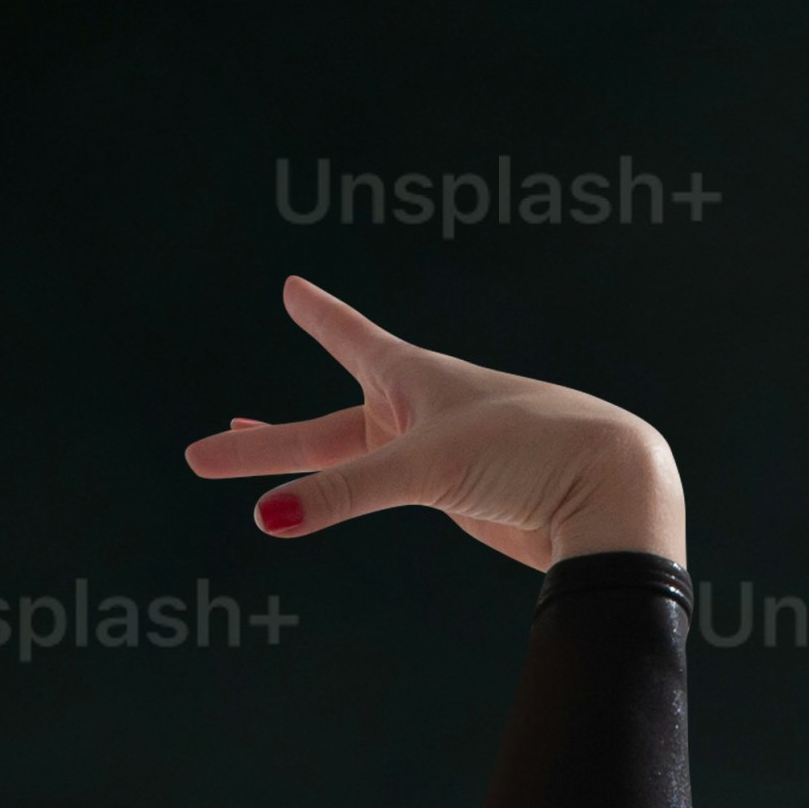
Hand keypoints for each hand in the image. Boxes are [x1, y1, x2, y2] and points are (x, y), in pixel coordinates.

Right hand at [179, 276, 688, 571]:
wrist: (608, 492)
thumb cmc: (528, 451)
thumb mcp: (425, 466)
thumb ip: (342, 494)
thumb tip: (264, 519)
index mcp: (415, 377)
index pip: (350, 336)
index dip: (320, 315)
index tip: (293, 288)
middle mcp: (421, 411)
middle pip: (322, 430)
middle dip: (263, 440)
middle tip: (200, 451)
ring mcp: (437, 455)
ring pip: (347, 462)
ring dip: (297, 465)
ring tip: (244, 454)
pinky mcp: (458, 496)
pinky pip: (381, 493)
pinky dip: (343, 495)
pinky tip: (326, 498)